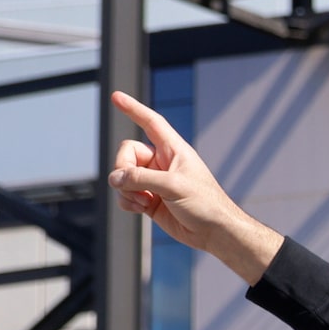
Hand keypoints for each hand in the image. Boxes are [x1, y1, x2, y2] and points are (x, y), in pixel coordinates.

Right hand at [107, 91, 285, 283]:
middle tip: (135, 187)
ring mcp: (154, 181)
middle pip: (127, 153)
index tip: (116, 96)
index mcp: (174, 150)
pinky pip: (125, 194)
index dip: (133, 109)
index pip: (150, 122)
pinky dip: (126, 202)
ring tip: (145, 202)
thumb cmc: (205, 204)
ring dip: (126, 190)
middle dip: (124, 170)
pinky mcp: (149, 199)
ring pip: (122, 176)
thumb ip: (141, 179)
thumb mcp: (174, 186)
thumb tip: (114, 178)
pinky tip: (141, 210)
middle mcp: (162, 162)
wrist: (214, 233)